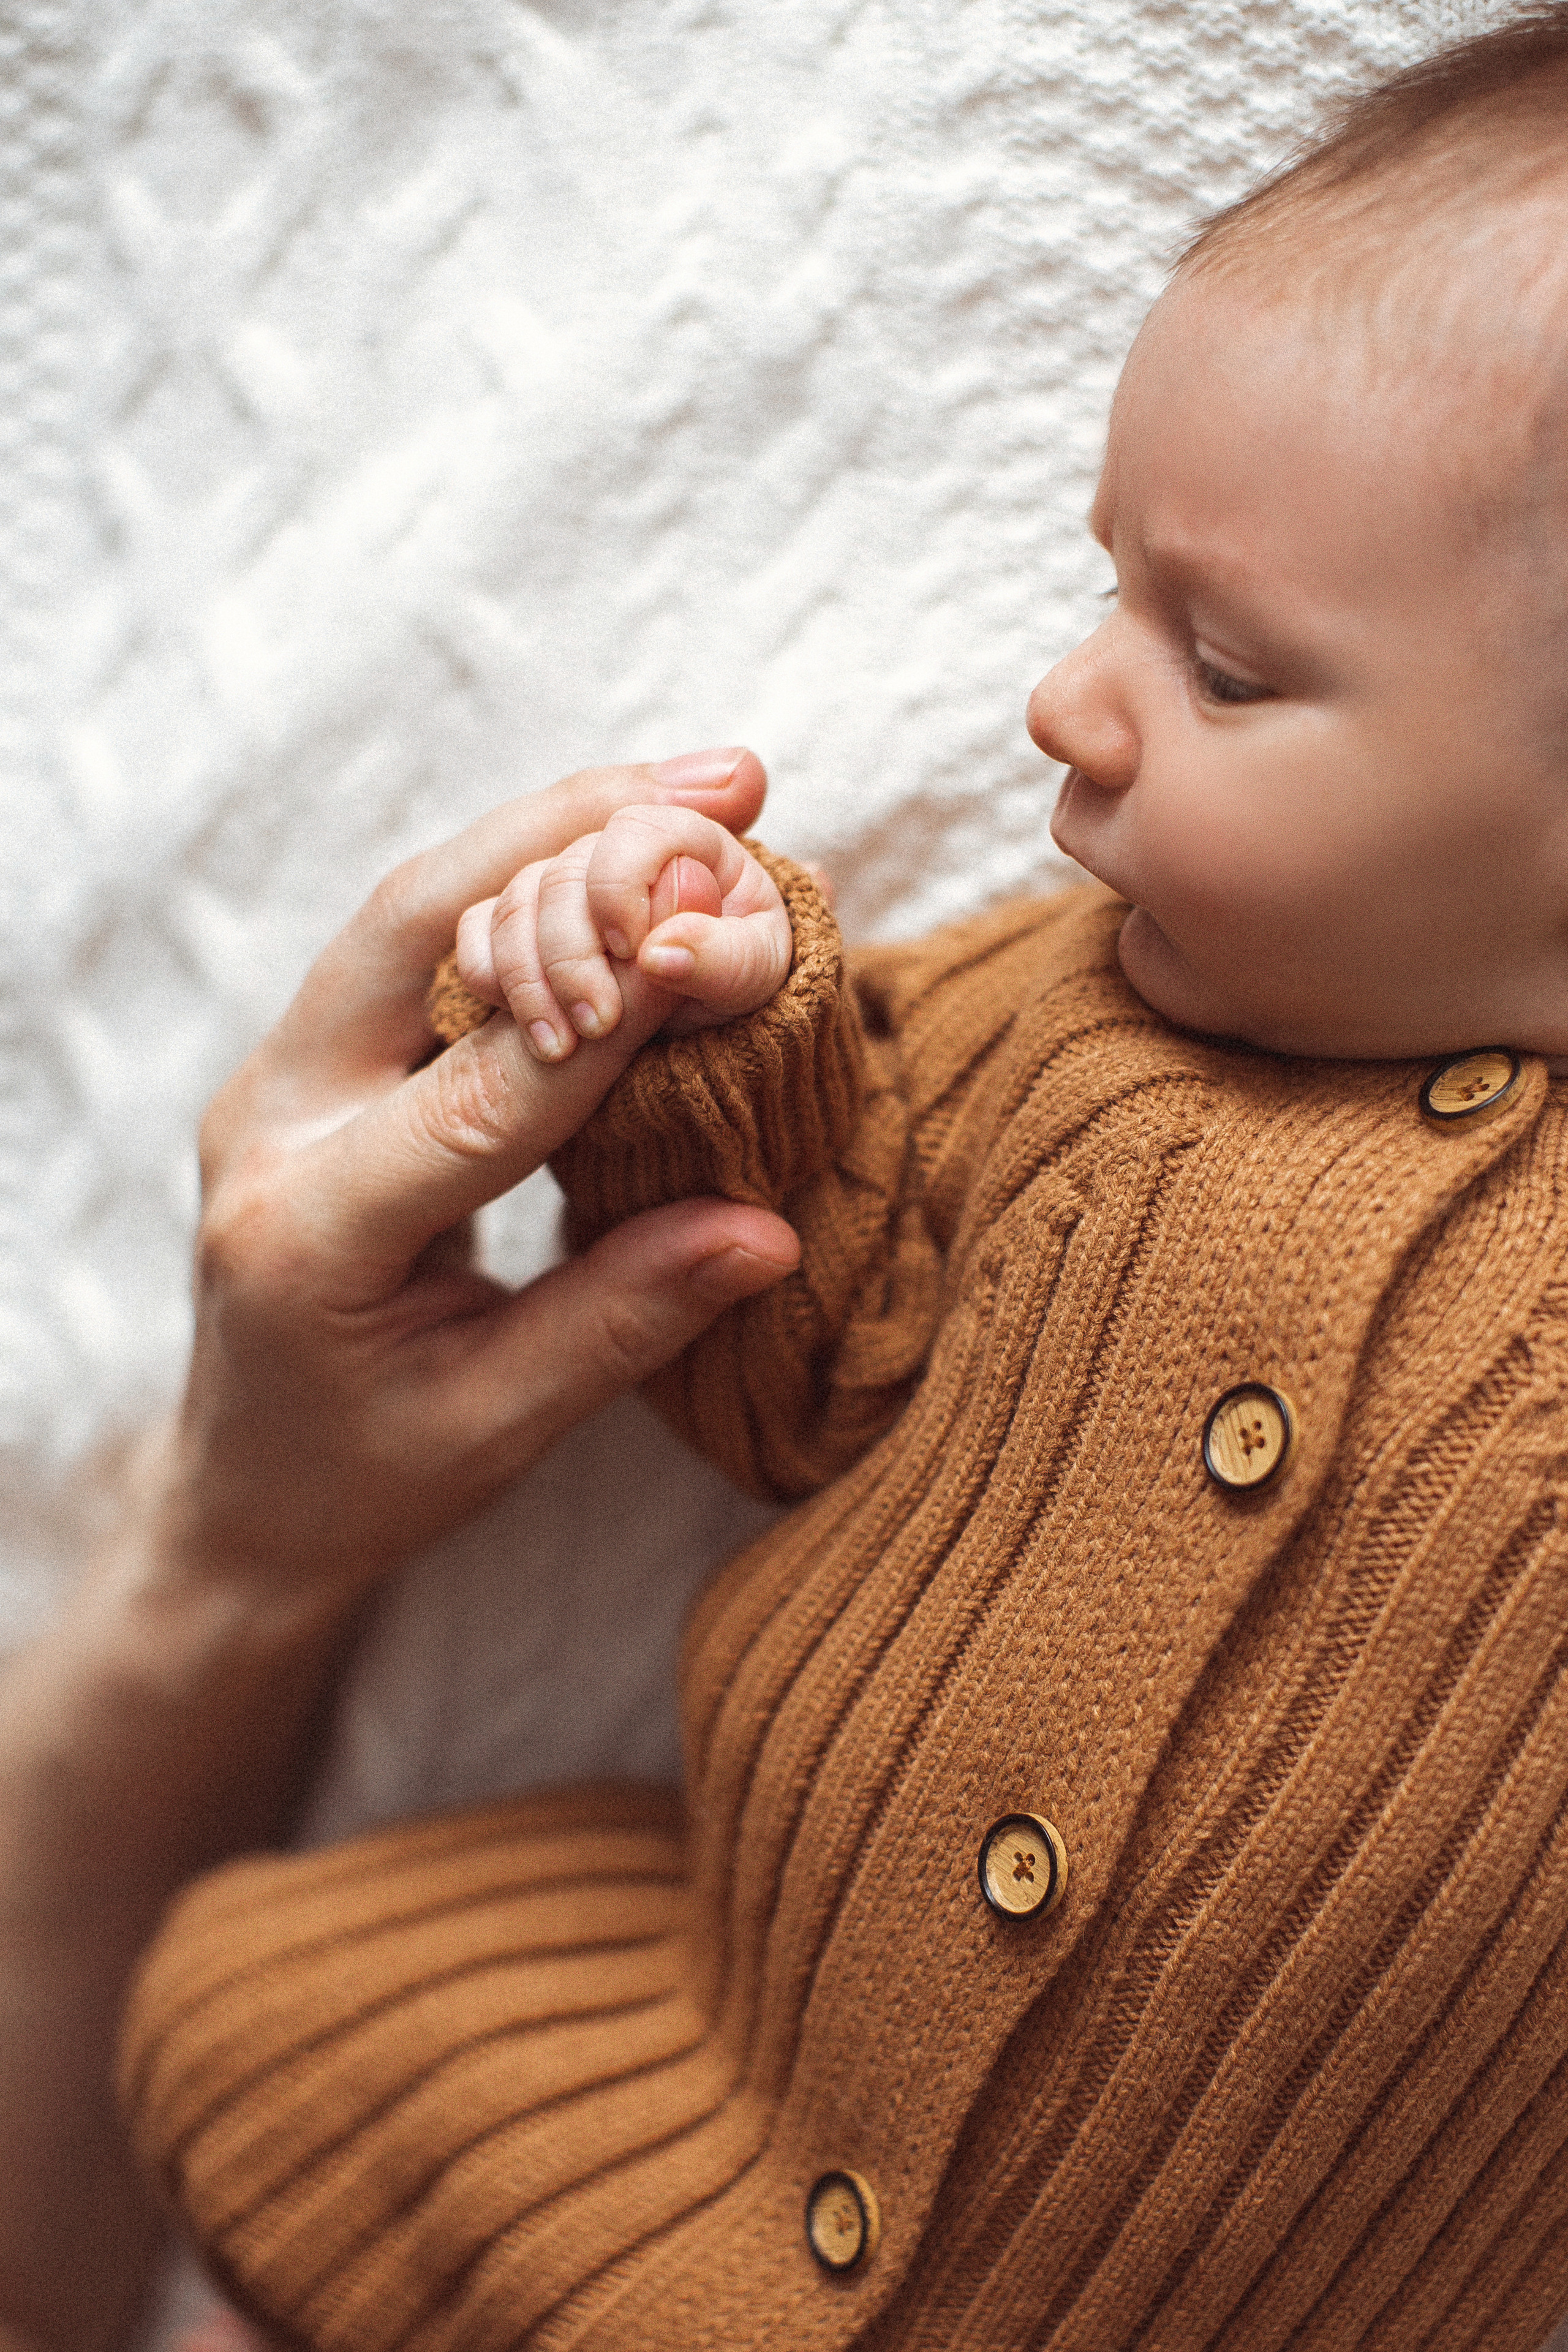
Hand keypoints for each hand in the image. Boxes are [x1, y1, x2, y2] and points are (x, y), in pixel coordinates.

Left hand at [163, 750, 798, 1619]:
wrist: (245, 1492)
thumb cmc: (367, 1478)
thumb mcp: (496, 1425)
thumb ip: (620, 1322)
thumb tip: (766, 1230)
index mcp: (306, 1232)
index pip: (473, 1099)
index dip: (606, 1019)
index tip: (717, 943)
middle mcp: (270, 1123)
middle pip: (413, 927)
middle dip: (570, 837)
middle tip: (722, 786)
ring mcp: (279, 1079)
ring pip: (413, 909)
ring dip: (553, 833)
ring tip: (696, 787)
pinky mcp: (310, 1061)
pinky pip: (416, 941)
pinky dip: (523, 878)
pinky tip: (621, 844)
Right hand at [452, 803, 794, 1064]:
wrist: (700, 1032)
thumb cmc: (735, 987)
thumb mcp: (750, 978)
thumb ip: (721, 958)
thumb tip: (661, 953)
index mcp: (684, 843)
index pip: (636, 827)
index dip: (621, 883)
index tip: (631, 951)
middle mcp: (616, 855)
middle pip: (565, 872)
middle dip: (572, 954)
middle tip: (598, 1025)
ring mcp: (564, 887)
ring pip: (515, 904)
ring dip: (530, 981)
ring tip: (560, 1051)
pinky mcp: (522, 925)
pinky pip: (477, 931)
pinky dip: (491, 979)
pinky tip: (529, 1028)